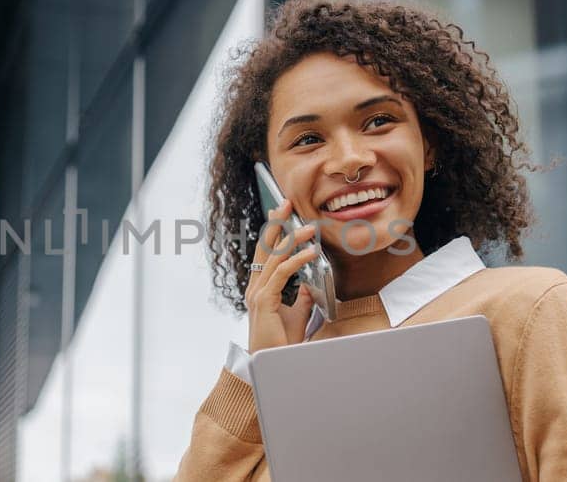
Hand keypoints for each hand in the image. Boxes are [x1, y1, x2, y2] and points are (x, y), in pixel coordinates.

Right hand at [246, 200, 318, 353]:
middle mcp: (256, 287)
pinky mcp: (265, 301)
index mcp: (260, 288)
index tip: (282, 212)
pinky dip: (297, 260)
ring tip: (308, 228)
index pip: (265, 253)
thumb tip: (307, 285)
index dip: (273, 231)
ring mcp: (258, 294)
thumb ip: (300, 298)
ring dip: (292, 239)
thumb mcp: (296, 315)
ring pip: (274, 257)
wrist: (274, 363)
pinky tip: (310, 252)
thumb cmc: (281, 342)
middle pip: (264, 248)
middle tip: (285, 203)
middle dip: (275, 223)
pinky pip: (282, 274)